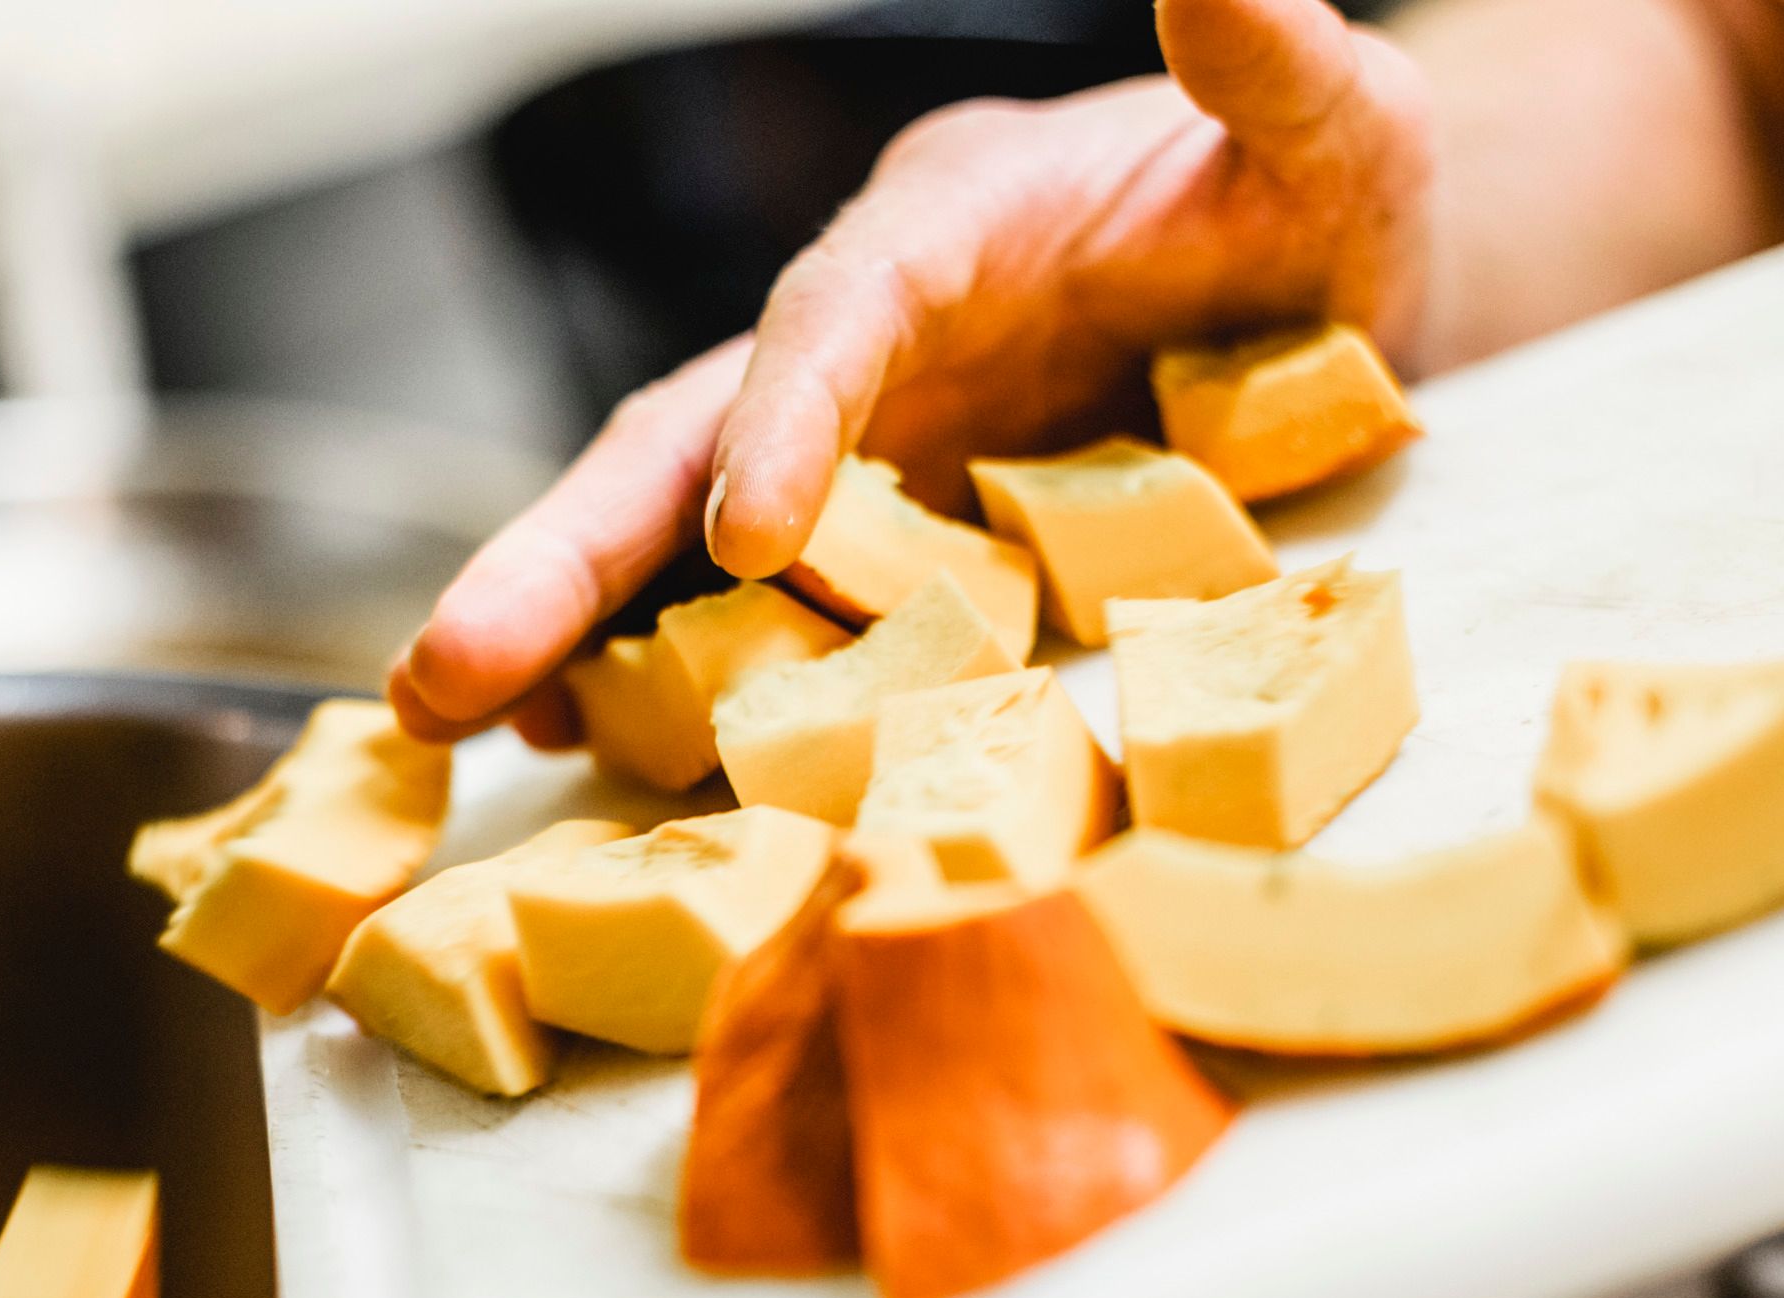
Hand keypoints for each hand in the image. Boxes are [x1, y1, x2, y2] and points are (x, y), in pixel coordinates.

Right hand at [389, 0, 1433, 745]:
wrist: (1322, 308)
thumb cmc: (1326, 214)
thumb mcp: (1341, 129)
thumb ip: (1274, 61)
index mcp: (957, 227)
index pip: (843, 309)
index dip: (784, 415)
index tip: (750, 538)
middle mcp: (870, 338)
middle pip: (686, 430)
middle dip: (566, 550)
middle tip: (441, 670)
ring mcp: (858, 448)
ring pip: (677, 529)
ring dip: (569, 622)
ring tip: (450, 720)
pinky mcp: (878, 542)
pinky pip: (748, 609)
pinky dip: (661, 666)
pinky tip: (577, 743)